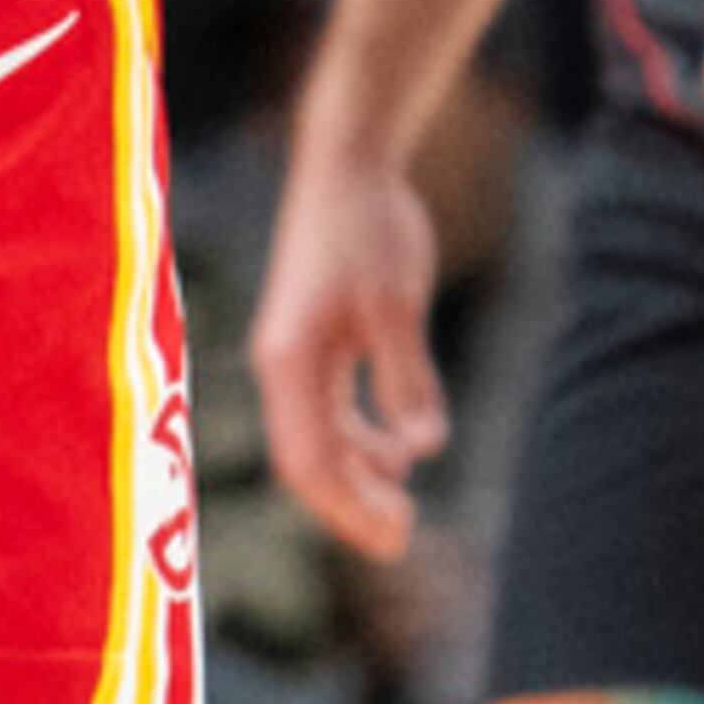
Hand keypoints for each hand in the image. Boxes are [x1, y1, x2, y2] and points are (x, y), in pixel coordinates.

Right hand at [252, 144, 447, 558]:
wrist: (348, 164)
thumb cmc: (368, 227)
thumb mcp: (396, 304)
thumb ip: (406, 376)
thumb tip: (421, 447)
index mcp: (288, 361)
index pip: (308, 460)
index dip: (349, 508)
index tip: (396, 536)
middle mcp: (282, 366)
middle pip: (310, 461)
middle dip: (352, 506)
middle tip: (405, 539)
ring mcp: (298, 355)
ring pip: (321, 440)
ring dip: (360, 476)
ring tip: (406, 506)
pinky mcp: (320, 342)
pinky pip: (334, 411)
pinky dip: (365, 438)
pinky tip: (404, 451)